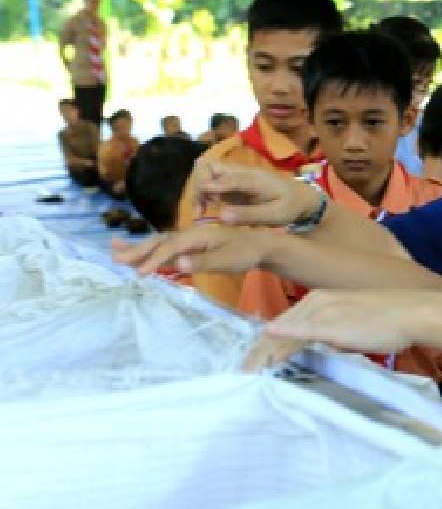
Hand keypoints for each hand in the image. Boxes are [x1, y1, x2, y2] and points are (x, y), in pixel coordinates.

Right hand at [112, 223, 271, 275]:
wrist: (260, 245)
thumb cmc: (247, 253)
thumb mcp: (229, 260)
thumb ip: (204, 262)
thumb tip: (178, 264)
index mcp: (198, 236)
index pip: (171, 248)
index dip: (154, 260)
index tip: (139, 274)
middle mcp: (190, 235)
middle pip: (159, 241)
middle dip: (137, 250)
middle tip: (114, 258)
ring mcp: (189, 240)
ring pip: (159, 243)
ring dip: (138, 248)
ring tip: (114, 250)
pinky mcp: (191, 247)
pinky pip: (166, 248)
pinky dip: (150, 251)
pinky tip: (138, 256)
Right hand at [190, 159, 319, 226]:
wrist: (300, 196)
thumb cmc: (290, 206)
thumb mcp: (276, 215)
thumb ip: (250, 215)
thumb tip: (222, 217)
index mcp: (257, 179)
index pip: (233, 177)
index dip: (217, 184)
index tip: (204, 192)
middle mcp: (242, 172)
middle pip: (209, 165)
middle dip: (199, 184)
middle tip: (201, 208)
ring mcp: (234, 175)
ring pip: (205, 171)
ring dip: (198, 189)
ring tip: (201, 211)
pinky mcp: (230, 182)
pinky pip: (209, 181)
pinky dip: (202, 193)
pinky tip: (205, 210)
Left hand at [242, 289, 423, 371]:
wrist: (411, 312)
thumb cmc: (390, 318)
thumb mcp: (354, 322)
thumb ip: (333, 332)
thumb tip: (322, 345)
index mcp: (319, 300)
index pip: (283, 323)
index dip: (265, 344)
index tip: (252, 363)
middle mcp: (314, 303)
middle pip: (275, 329)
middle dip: (256, 352)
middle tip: (241, 373)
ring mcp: (320, 313)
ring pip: (281, 335)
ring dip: (262, 355)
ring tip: (248, 374)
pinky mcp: (328, 326)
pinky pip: (297, 338)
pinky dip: (279, 349)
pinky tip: (265, 358)